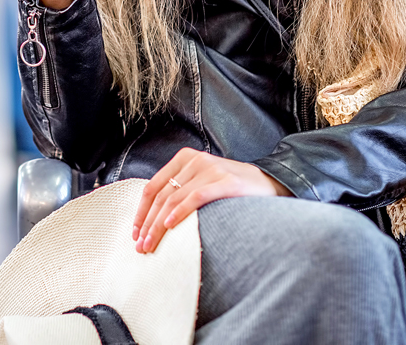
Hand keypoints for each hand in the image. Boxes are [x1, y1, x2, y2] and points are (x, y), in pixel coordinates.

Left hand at [132, 148, 290, 253]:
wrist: (269, 183)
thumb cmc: (231, 188)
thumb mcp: (202, 181)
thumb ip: (181, 190)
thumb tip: (153, 220)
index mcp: (185, 159)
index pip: (153, 186)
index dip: (141, 212)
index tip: (135, 233)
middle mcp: (195, 160)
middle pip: (161, 195)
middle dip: (148, 223)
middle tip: (141, 246)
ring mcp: (210, 169)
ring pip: (174, 199)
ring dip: (159, 225)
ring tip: (151, 244)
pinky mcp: (225, 182)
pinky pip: (196, 197)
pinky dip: (180, 212)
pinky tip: (171, 226)